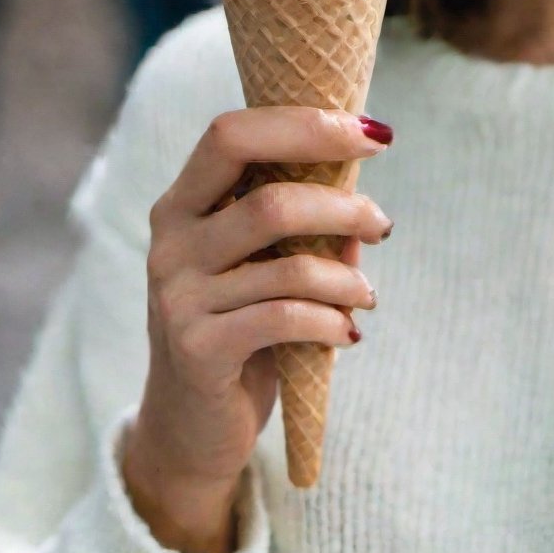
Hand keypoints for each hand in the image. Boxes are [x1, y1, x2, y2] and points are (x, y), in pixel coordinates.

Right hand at [122, 105, 392, 552]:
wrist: (190, 428)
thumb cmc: (239, 326)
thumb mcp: (262, 267)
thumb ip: (303, 229)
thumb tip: (364, 209)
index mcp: (182, 203)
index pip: (232, 133)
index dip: (306, 124)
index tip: (373, 135)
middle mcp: (171, 242)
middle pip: (271, 198)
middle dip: (342, 206)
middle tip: (382, 224)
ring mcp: (179, 297)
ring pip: (290, 264)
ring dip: (346, 276)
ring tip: (366, 292)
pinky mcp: (198, 350)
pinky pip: (286, 318)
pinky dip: (331, 320)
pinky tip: (348, 332)